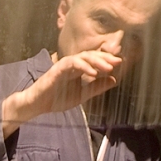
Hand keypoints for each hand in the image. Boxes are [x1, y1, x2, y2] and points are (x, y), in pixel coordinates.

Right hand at [2, 51, 121, 137]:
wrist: (39, 104)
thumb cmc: (58, 98)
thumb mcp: (83, 95)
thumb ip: (97, 87)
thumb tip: (114, 80)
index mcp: (79, 69)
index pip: (95, 60)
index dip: (107, 60)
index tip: (121, 63)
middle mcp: (73, 64)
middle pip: (91, 55)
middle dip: (105, 57)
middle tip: (118, 61)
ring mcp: (65, 65)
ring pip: (83, 57)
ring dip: (97, 61)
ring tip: (108, 67)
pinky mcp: (57, 69)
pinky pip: (72, 64)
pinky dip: (84, 67)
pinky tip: (93, 73)